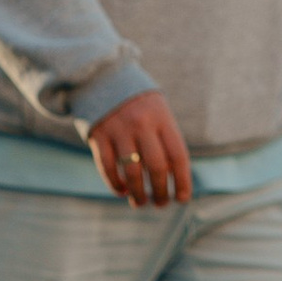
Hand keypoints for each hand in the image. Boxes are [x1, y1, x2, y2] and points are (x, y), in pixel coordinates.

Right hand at [88, 87, 193, 206]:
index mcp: (162, 118)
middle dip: (161, 192)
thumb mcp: (158, 112)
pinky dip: (115, 184)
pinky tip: (122, 190)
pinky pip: (108, 167)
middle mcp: (142, 123)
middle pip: (157, 167)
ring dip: (138, 193)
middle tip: (160, 203)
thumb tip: (174, 179)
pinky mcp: (98, 135)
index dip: (183, 181)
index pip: (178, 155)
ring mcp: (119, 129)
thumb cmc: (138, 104)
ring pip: (132, 172)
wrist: (103, 77)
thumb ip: (165, 140)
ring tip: (141, 202)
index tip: (182, 198)